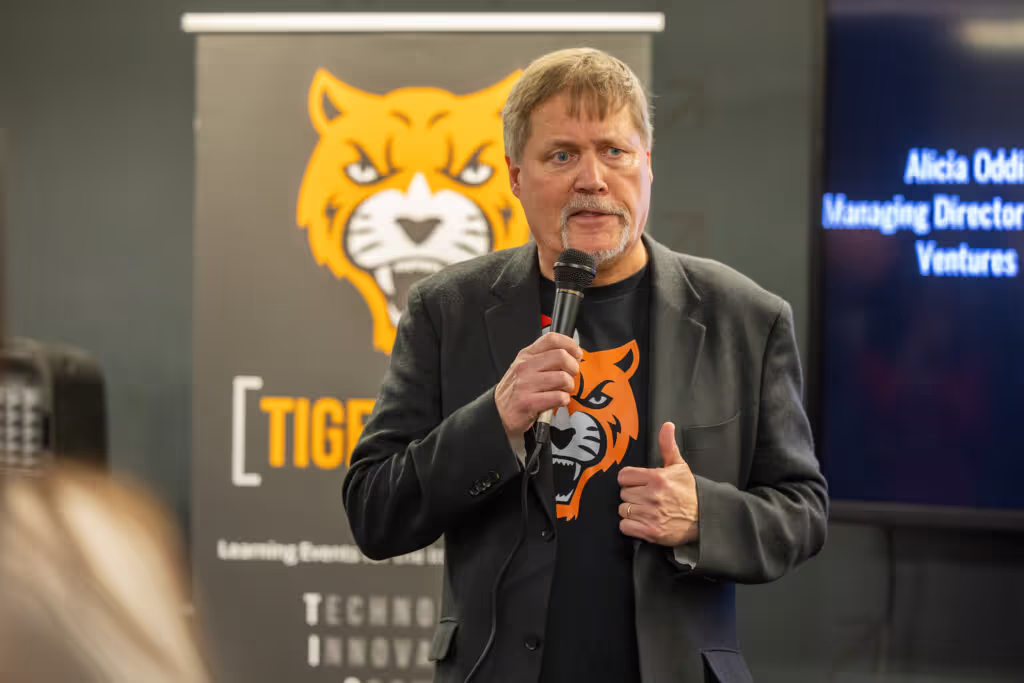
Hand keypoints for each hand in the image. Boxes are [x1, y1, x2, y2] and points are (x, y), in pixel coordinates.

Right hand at [495, 333, 580, 438]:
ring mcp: (526, 384)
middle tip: (570, 376)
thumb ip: (546, 359)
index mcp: (526, 355)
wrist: (497, 413)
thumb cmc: (516, 391)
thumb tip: (574, 355)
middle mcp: (525, 367)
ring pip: (563, 378)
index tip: (576, 354)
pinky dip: (563, 400)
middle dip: (573, 368)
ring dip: (568, 387)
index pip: (552, 339)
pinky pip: (559, 397)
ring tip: (562, 391)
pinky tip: (556, 401)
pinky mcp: (528, 402)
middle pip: (561, 356)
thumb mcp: (526, 368)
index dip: (570, 344)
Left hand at [618, 422, 698, 545]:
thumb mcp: (679, 466)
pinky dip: (630, 526)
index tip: (638, 484)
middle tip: (645, 498)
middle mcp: (652, 495)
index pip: (624, 476)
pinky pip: (625, 527)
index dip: (629, 480)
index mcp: (657, 477)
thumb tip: (666, 425)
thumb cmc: (689, 492)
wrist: (705, 518)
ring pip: (623, 510)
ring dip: (631, 511)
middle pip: (623, 493)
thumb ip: (668, 445)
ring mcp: (651, 515)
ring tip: (645, 510)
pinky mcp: (651, 532)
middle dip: (632, 495)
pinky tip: (642, 522)